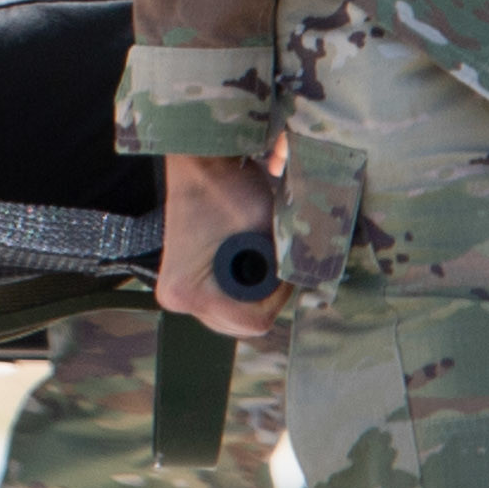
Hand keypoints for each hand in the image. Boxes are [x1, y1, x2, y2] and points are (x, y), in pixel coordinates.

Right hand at [158, 149, 283, 346]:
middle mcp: (177, 300)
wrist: (199, 162)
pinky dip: (241, 289)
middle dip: (266, 297)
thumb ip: (288, 261)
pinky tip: (247, 262)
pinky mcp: (183, 286)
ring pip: (232, 318)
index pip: (252, 321)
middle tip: (275, 261)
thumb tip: (311, 282)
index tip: (285, 266)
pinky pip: (222, 304)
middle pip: (241, 326)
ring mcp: (177, 295)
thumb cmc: (229, 188)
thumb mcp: (266, 227)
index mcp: (190, 292)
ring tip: (259, 258)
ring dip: (254, 294)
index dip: (279, 296)